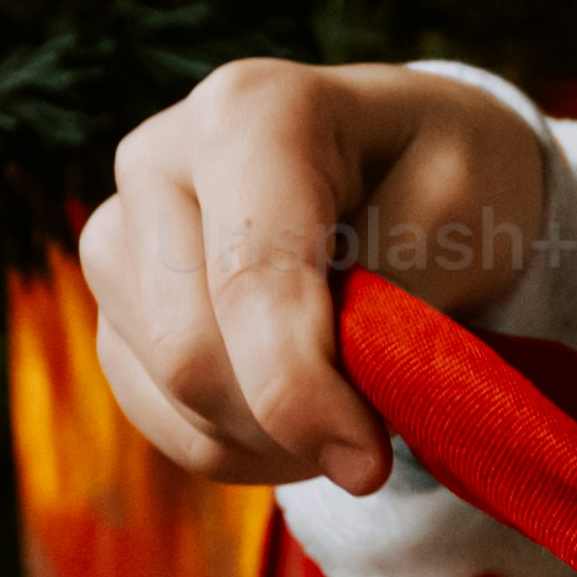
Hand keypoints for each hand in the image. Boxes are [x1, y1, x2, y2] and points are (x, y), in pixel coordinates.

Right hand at [78, 58, 575, 499]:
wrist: (402, 160)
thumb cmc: (442, 173)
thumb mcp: (463, 210)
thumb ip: (396, 297)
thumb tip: (337, 393)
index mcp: (250, 112)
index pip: (249, 279)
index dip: (300, 390)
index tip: (367, 464)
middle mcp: (158, 160)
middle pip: (190, 352)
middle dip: (287, 424)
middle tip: (373, 442)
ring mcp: (121, 233)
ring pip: (170, 397)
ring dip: (269, 439)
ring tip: (347, 403)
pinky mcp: (113, 303)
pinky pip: (158, 419)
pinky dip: (239, 444)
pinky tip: (299, 411)